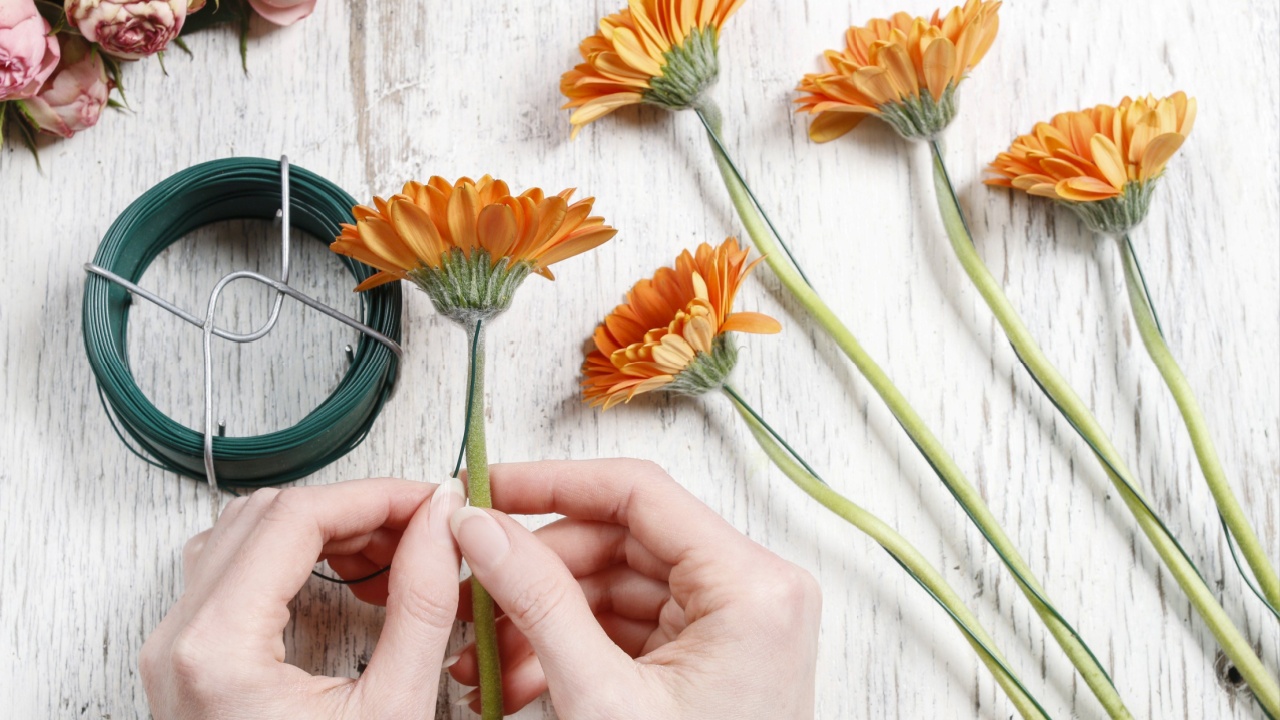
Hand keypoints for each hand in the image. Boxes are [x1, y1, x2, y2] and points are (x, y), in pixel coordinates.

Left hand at [140, 477, 465, 718]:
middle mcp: (178, 641)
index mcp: (216, 649)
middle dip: (356, 509)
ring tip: (393, 552)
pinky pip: (232, 572)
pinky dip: (292, 558)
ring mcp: (173, 651)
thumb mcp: (394, 712)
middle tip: (423, 528)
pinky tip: (347, 578)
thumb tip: (443, 524)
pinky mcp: (186, 662)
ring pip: (244, 535)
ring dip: (323, 529)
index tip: (432, 502)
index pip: (297, 517)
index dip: (376, 496)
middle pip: (267, 515)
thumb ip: (424, 605)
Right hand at [446, 459, 821, 718]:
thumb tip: (481, 528)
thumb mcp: (601, 698)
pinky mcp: (710, 652)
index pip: (638, 494)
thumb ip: (537, 600)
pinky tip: (516, 678)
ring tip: (481, 661)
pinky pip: (627, 624)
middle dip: (535, 575)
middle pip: (620, 541)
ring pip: (615, 585)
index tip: (486, 489)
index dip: (551, 484)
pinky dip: (570, 645)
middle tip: (469, 595)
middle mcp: (753, 591)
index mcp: (751, 587)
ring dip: (542, 618)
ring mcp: (734, 622)